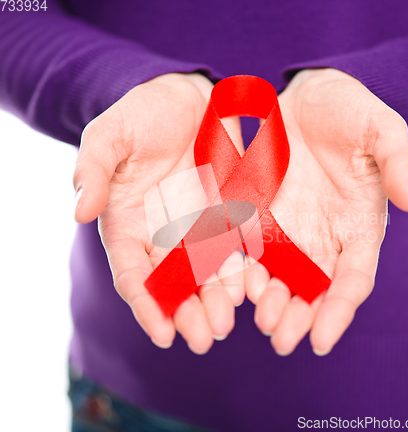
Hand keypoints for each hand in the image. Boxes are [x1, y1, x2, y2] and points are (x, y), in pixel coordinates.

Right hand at [73, 73, 245, 353]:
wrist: (191, 96)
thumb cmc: (145, 113)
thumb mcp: (112, 134)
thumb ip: (94, 169)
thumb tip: (80, 211)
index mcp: (130, 225)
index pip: (134, 276)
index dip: (146, 306)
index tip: (162, 335)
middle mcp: (165, 236)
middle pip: (175, 286)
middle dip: (189, 314)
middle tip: (205, 339)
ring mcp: (201, 228)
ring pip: (209, 276)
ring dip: (218, 303)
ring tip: (230, 323)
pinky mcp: (233, 215)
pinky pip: (241, 250)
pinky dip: (246, 272)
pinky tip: (256, 290)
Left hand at [245, 68, 407, 355]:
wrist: (304, 96)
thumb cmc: (348, 110)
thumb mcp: (379, 127)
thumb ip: (396, 160)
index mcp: (357, 225)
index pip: (353, 278)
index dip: (340, 310)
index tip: (323, 338)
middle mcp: (323, 236)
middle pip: (314, 289)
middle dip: (300, 317)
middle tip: (282, 340)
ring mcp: (289, 229)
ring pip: (281, 278)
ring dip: (271, 304)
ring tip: (260, 321)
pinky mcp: (258, 215)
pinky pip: (250, 251)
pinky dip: (244, 273)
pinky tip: (235, 286)